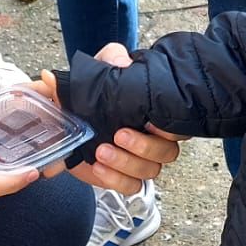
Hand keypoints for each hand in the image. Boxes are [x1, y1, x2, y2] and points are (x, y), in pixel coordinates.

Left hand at [32, 43, 183, 196]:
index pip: (178, 126)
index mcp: (153, 113)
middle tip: (119, 134)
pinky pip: (131, 186)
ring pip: (150, 171)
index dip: (170, 128)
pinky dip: (116, 180)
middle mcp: (152, 138)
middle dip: (145, 146)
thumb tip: (121, 62)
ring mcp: (138, 160)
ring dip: (126, 163)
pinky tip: (98, 168)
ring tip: (101, 151)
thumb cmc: (94, 91)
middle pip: (168, 152)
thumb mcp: (102, 67)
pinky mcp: (121, 175)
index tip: (149, 121)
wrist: (67, 113)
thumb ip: (112, 58)